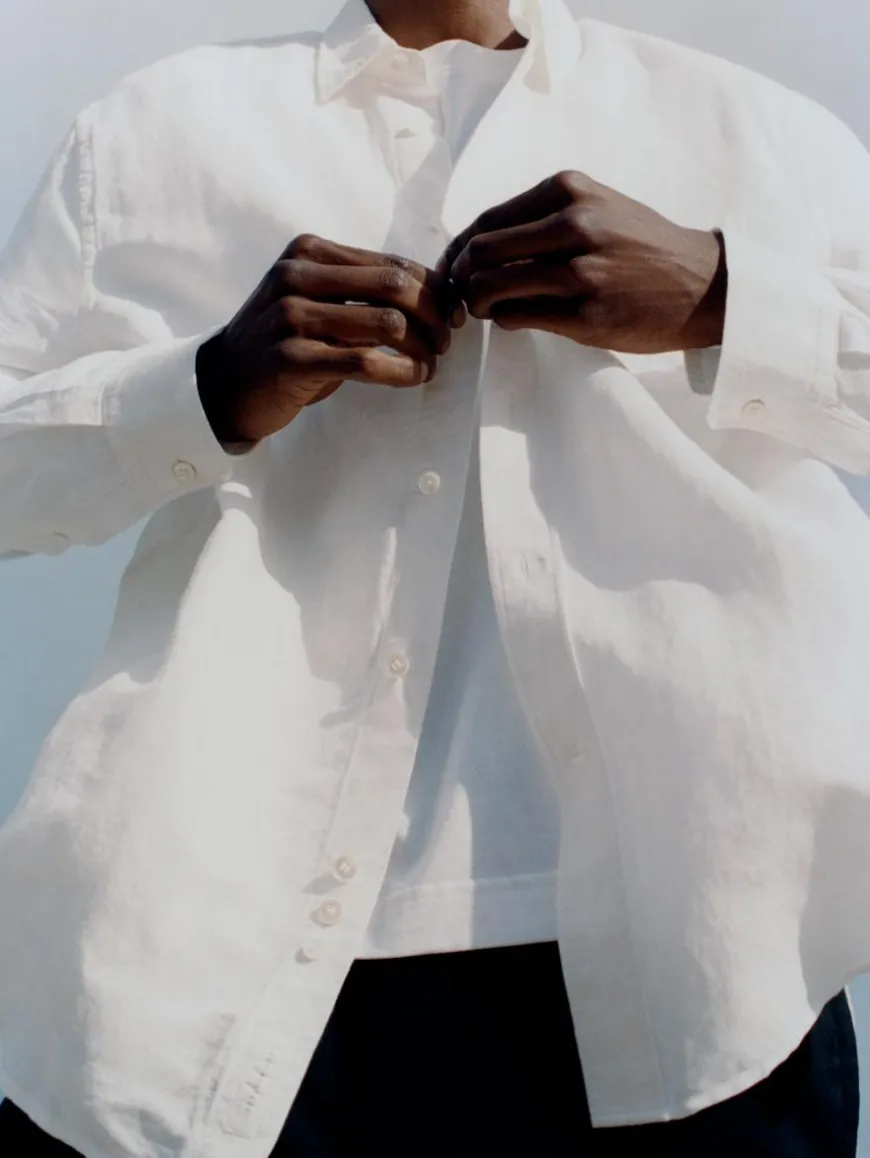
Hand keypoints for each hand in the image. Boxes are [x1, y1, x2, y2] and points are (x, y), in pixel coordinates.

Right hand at [197, 234, 466, 445]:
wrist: (224, 382)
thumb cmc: (283, 340)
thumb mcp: (315, 299)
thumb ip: (361, 289)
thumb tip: (435, 292)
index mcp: (308, 251)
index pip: (392, 264)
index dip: (435, 290)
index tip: (453, 315)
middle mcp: (297, 276)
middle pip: (396, 287)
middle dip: (435, 315)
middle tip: (446, 342)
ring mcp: (291, 317)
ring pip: (387, 324)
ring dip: (422, 348)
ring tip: (429, 364)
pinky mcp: (293, 359)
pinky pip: (365, 362)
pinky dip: (402, 371)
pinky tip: (414, 377)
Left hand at [438, 170, 726, 355]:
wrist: (703, 284)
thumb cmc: (642, 248)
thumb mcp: (597, 208)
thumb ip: (543, 217)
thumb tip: (478, 245)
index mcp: (569, 191)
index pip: (485, 220)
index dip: (457, 251)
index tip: (452, 270)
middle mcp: (574, 224)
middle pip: (481, 252)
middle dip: (462, 279)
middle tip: (466, 296)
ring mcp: (581, 271)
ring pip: (492, 286)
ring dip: (478, 303)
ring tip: (487, 310)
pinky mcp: (586, 315)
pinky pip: (519, 317)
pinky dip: (505, 320)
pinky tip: (515, 319)